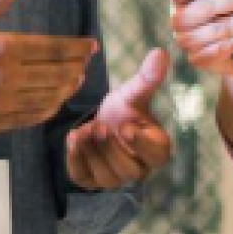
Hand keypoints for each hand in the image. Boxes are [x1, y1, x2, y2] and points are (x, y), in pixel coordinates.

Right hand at [0, 0, 99, 135]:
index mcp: (2, 49)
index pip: (53, 48)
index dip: (77, 48)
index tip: (91, 45)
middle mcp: (7, 77)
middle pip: (58, 73)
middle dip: (77, 66)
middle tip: (85, 61)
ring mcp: (5, 103)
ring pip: (51, 97)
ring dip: (68, 87)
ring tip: (75, 78)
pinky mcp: (1, 122)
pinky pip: (36, 115)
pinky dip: (51, 107)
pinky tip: (56, 98)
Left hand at [66, 48, 173, 189]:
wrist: (101, 120)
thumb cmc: (124, 110)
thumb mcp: (133, 93)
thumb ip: (146, 78)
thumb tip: (160, 52)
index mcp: (156, 149)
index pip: (156, 155)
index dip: (141, 145)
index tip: (127, 127)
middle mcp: (139, 169)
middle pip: (129, 170)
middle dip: (111, 149)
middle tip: (99, 126)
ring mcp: (115, 179)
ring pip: (107, 178)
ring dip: (92, 154)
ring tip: (83, 130)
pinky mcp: (92, 180)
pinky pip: (84, 178)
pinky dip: (75, 159)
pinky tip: (72, 139)